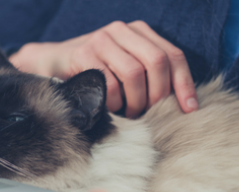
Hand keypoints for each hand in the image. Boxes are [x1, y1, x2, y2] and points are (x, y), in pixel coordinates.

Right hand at [9, 21, 197, 117]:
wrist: (49, 64)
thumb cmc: (92, 72)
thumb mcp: (123, 68)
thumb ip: (148, 75)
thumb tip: (180, 104)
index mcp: (138, 32)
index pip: (172, 55)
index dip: (184, 83)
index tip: (189, 109)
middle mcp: (122, 30)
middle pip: (157, 61)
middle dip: (159, 93)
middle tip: (151, 114)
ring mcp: (101, 39)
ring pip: (134, 72)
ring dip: (135, 101)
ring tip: (130, 114)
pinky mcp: (83, 53)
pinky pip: (108, 83)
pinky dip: (113, 102)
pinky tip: (111, 109)